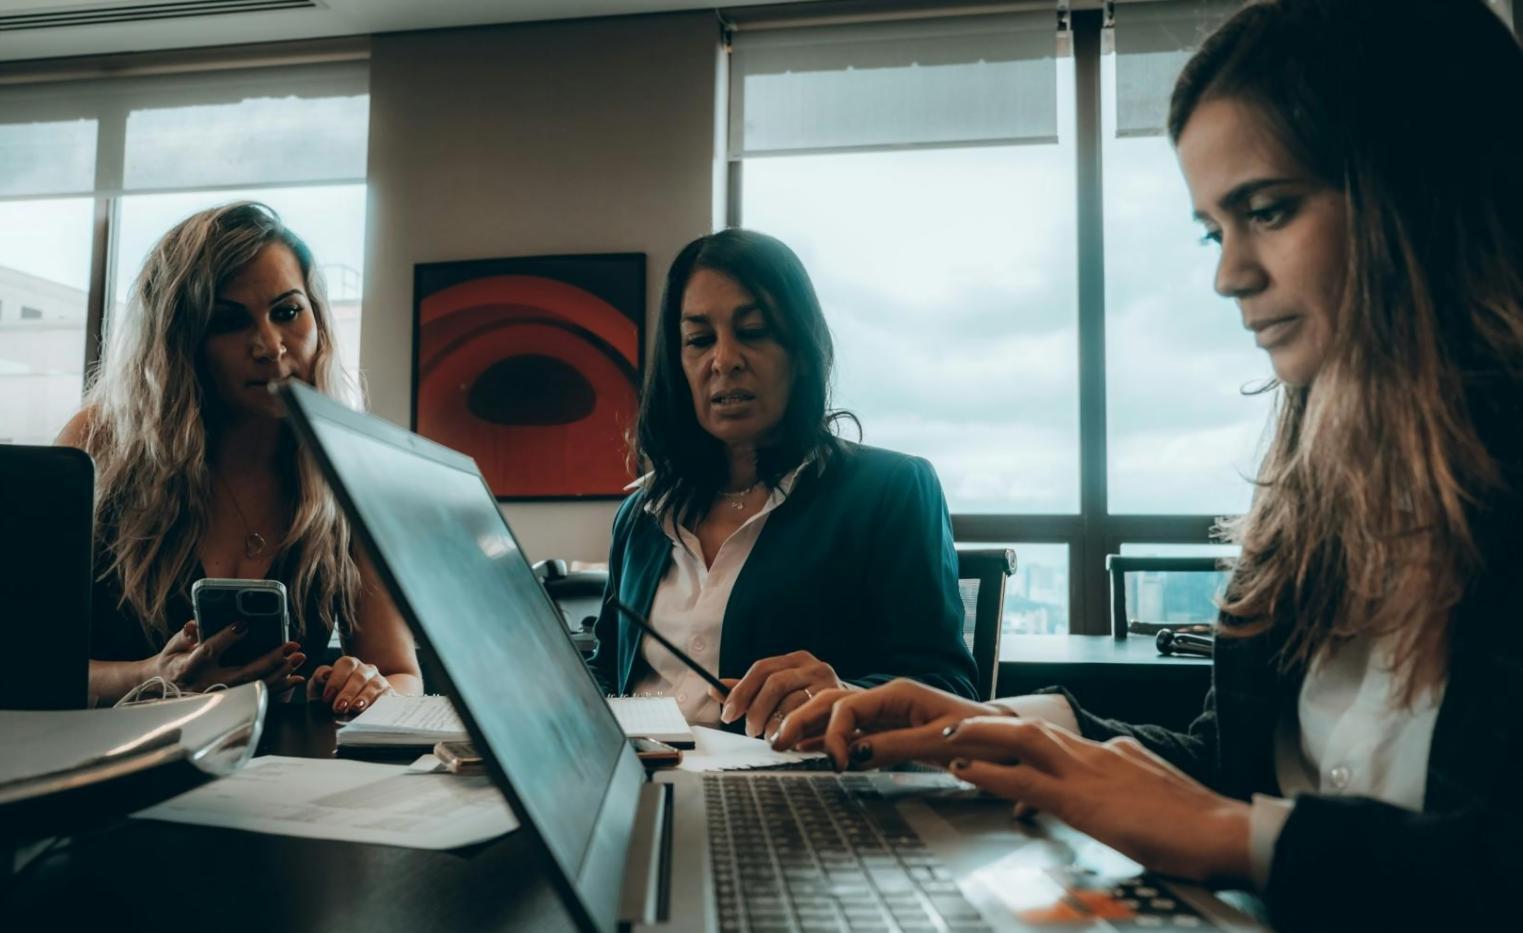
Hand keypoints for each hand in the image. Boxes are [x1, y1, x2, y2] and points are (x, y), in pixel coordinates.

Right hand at [153, 620, 305, 693]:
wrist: (166, 688)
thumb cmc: (173, 661)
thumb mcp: (172, 647)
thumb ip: (185, 636)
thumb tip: (194, 625)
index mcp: (189, 667)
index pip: (208, 651)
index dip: (225, 639)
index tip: (243, 625)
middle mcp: (207, 684)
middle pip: (242, 672)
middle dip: (270, 659)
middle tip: (292, 646)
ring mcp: (220, 696)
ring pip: (254, 686)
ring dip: (280, 673)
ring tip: (299, 658)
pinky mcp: (231, 702)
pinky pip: (258, 695)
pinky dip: (279, 688)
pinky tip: (296, 678)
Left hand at [308, 655, 393, 714]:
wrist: (354, 704)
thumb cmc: (334, 695)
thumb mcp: (321, 687)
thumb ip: (319, 679)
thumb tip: (324, 676)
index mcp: (349, 665)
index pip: (346, 664)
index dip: (336, 680)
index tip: (326, 698)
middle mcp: (366, 670)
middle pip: (359, 677)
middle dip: (348, 693)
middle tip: (338, 708)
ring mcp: (379, 681)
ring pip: (374, 686)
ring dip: (364, 698)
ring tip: (355, 708)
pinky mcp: (389, 694)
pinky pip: (387, 697)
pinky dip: (379, 703)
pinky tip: (371, 712)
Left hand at [712, 650, 857, 739]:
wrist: (852, 713)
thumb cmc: (808, 704)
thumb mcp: (780, 693)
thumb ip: (749, 691)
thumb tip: (714, 689)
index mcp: (795, 660)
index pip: (761, 668)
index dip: (741, 691)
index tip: (727, 713)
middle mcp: (813, 666)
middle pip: (775, 684)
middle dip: (756, 710)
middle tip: (748, 731)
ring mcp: (829, 684)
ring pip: (792, 703)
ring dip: (774, 725)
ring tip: (768, 737)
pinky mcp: (839, 704)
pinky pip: (809, 719)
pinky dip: (792, 732)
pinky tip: (788, 740)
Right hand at [770, 678, 1002, 764]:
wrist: (1008, 740)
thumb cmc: (983, 736)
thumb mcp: (940, 743)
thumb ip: (895, 746)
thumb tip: (852, 755)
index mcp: (899, 693)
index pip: (849, 706)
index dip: (833, 734)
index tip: (833, 764)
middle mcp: (888, 698)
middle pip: (833, 702)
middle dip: (801, 720)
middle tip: (776, 744)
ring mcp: (887, 713)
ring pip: (837, 714)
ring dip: (809, 727)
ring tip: (781, 743)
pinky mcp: (890, 729)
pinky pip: (852, 732)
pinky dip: (827, 740)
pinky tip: (807, 750)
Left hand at [942, 717, 1252, 883]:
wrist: (1228, 834)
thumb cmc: (1201, 828)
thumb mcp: (1157, 799)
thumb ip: (1131, 792)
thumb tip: (1113, 798)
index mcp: (1118, 752)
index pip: (1060, 741)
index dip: (1024, 740)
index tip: (997, 739)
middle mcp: (1099, 752)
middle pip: (1032, 728)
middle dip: (990, 726)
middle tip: (955, 728)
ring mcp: (1089, 772)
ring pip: (1021, 741)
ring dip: (979, 737)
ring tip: (945, 737)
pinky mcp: (1082, 800)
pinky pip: (1023, 781)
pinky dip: (989, 774)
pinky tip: (964, 771)